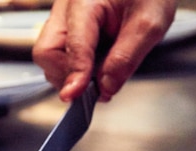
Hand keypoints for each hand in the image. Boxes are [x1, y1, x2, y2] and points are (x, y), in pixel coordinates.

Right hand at [32, 0, 176, 101]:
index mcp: (85, 0)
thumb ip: (126, 58)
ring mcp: (64, 18)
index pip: (73, 44)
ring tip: (101, 76)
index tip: (75, 95)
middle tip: (94, 90)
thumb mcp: (149, 24)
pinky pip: (61, 54)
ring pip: (50, 56)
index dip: (76, 73)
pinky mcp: (69, 28)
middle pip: (47, 52)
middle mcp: (67, 7)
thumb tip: (106, 87)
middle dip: (66, 76)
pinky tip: (97, 68)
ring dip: (72, 74)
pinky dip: (76, 68)